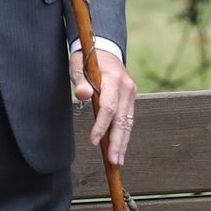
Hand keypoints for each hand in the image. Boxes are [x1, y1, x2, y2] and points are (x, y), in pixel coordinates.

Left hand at [71, 48, 138, 166]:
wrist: (106, 48)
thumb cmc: (88, 59)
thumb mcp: (79, 65)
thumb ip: (81, 81)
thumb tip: (82, 95)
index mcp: (113, 79)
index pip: (108, 107)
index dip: (101, 126)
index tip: (94, 141)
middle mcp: (126, 87)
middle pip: (122, 120)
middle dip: (117, 142)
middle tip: (113, 162)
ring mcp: (131, 93)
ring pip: (128, 123)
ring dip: (123, 143)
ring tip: (118, 162)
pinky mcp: (131, 98)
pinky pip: (128, 119)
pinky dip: (124, 135)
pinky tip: (120, 149)